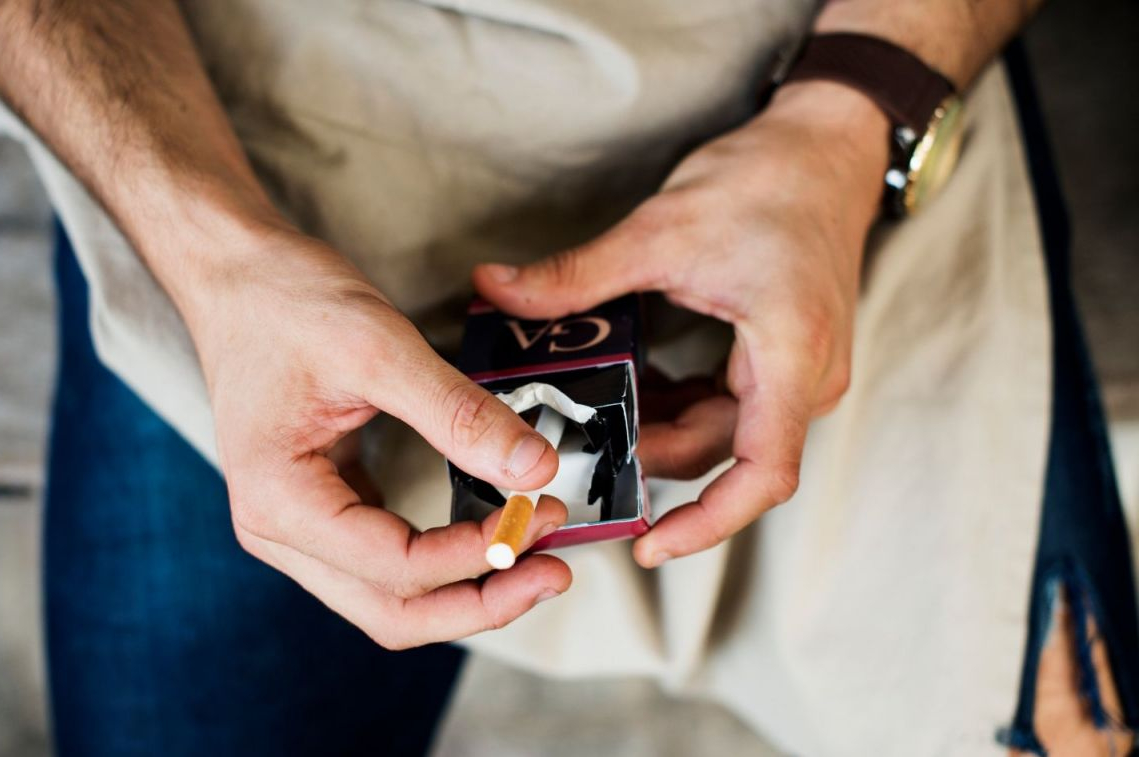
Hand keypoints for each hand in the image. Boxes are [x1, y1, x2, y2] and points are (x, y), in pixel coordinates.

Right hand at [181, 226, 571, 648]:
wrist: (236, 273)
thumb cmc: (284, 299)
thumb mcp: (378, 347)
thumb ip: (459, 413)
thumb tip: (535, 469)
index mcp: (279, 501)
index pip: (396, 568)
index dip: (477, 554)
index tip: (539, 516)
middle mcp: (279, 529)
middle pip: (392, 611)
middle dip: (479, 601)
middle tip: (552, 571)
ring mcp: (297, 524)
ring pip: (391, 597)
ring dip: (466, 588)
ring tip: (535, 556)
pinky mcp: (323, 505)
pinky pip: (388, 559)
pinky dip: (444, 559)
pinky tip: (493, 533)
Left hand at [473, 81, 888, 567]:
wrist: (825, 148)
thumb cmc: (767, 181)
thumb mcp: (661, 229)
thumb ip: (578, 275)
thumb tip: (493, 288)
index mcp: (792, 356)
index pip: (764, 473)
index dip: (709, 522)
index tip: (650, 545)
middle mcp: (807, 379)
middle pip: (723, 453)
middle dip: (648, 458)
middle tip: (573, 449)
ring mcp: (800, 373)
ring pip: (722, 435)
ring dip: (659, 432)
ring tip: (591, 422)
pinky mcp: (784, 362)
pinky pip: (728, 408)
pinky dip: (677, 407)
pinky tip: (629, 392)